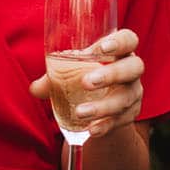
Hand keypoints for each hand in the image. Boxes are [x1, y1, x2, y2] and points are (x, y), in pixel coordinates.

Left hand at [28, 28, 143, 139]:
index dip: (120, 42)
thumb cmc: (85, 77)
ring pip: (125, 97)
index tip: (101, 49)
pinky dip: (105, 125)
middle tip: (86, 82)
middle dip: (111, 74)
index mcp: (118, 51)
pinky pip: (120, 120)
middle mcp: (131, 70)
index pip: (128, 39)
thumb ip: (54, 76)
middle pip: (133, 67)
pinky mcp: (129, 115)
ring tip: (80, 112)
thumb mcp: (71, 72)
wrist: (101, 108)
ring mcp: (133, 93)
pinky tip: (91, 129)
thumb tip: (36, 88)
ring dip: (102, 106)